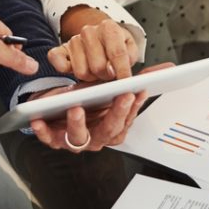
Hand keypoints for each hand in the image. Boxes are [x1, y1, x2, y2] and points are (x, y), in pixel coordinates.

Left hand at [29, 63, 173, 151]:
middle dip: (115, 113)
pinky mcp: (54, 138)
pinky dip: (44, 131)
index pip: (126, 120)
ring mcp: (75, 140)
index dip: (132, 107)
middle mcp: (96, 138)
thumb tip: (168, 69)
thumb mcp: (111, 87)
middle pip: (109, 130)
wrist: (59, 104)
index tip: (137, 91)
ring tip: (76, 108)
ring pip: (79, 138)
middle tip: (120, 96)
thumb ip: (137, 80)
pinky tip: (40, 120)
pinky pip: (49, 138)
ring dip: (78, 124)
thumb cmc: (87, 98)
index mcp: (112, 127)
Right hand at [50, 12, 137, 80]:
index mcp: (108, 27)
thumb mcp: (130, 47)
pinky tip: (77, 69)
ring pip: (81, 72)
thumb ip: (130, 58)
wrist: (98, 36)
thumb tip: (119, 72)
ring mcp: (73, 40)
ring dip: (91, 77)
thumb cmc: (114, 44)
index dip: (122, 71)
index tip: (125, 83)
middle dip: (106, 76)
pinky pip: (57, 62)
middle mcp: (89, 31)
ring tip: (96, 71)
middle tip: (109, 74)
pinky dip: (65, 69)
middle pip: (98, 66)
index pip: (117, 53)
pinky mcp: (60, 50)